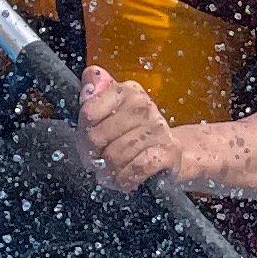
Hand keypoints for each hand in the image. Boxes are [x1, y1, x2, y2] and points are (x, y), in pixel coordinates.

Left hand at [76, 64, 184, 190]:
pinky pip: (135, 168)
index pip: (88, 111)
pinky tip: (124, 180)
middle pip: (97, 137)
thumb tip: (90, 77)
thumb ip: (95, 96)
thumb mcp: (114, 114)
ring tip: (109, 175)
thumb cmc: (136, 135)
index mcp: (127, 92)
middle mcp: (143, 105)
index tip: (87, 145)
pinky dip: (125, 179)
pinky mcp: (167, 151)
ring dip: (108, 173)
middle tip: (97, 165)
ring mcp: (157, 129)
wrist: (174, 154)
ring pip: (115, 156)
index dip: (82, 135)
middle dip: (92, 158)